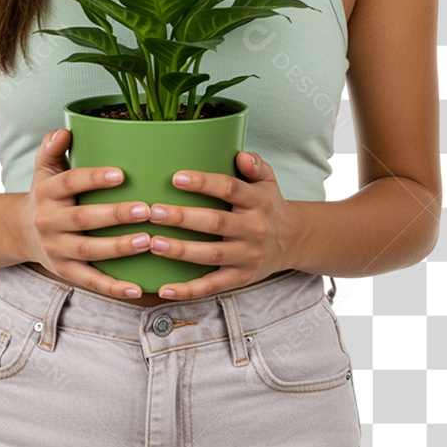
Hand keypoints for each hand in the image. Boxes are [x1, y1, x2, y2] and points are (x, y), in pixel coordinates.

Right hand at [16, 128, 153, 298]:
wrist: (20, 232)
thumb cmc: (45, 193)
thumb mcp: (44, 168)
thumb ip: (52, 147)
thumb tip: (64, 131)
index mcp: (47, 192)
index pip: (69, 183)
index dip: (94, 178)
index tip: (121, 174)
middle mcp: (48, 221)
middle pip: (82, 219)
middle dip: (115, 215)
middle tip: (147, 210)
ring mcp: (56, 249)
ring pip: (88, 250)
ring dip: (118, 248)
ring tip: (147, 241)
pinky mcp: (65, 271)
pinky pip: (90, 281)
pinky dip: (113, 287)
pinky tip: (137, 288)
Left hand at [146, 151, 296, 299]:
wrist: (293, 241)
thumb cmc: (268, 205)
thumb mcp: (268, 180)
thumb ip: (255, 164)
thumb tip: (241, 156)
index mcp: (258, 201)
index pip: (230, 189)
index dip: (204, 183)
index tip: (177, 178)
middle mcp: (254, 229)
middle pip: (216, 222)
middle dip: (183, 218)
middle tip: (154, 212)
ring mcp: (248, 256)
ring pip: (211, 255)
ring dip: (180, 250)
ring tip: (153, 242)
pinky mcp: (241, 278)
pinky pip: (213, 286)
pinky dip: (188, 290)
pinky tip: (164, 288)